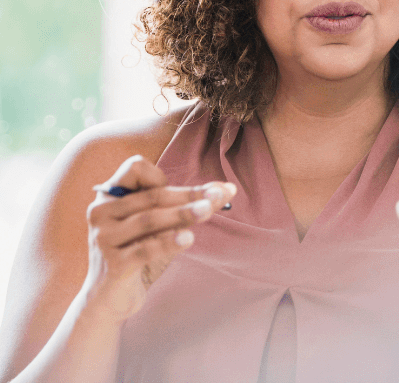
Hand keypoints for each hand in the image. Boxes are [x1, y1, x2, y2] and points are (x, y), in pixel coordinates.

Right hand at [82, 155, 233, 322]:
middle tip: (220, 195)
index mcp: (110, 196)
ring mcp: (103, 239)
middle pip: (152, 196)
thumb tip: (227, 189)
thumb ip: (188, 205)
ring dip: (182, 214)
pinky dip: (168, 242)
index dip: (164, 174)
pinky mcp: (112, 265)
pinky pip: (144, 249)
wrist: (110, 298)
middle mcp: (101, 213)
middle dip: (189, 195)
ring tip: (208, 212)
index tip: (192, 189)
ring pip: (149, 219)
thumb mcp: (162, 226)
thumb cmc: (139, 253)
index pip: (135, 168)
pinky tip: (188, 239)